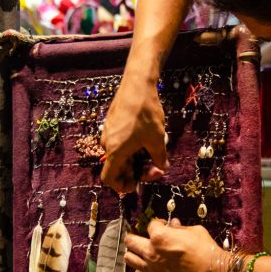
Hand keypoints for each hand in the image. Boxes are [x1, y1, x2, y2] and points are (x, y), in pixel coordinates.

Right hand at [101, 77, 168, 193]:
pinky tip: (147, 138)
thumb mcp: (157, 140)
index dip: (121, 186)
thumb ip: (159, 158)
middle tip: (155, 168)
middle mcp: (107, 144)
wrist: (137, 85)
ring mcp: (108, 133)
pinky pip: (119, 142)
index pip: (109, 178)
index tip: (135, 184)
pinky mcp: (112, 124)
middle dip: (136, 171)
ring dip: (136, 158)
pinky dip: (132, 147)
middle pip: (118, 167)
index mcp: (115, 152)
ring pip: (120, 154)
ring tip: (153, 149)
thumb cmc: (145, 114)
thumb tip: (163, 168)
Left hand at [124, 219, 221, 271]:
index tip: (164, 225)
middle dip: (135, 237)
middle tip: (141, 238)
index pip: (151, 225)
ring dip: (132, 255)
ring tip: (138, 254)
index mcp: (160, 237)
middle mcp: (151, 252)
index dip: (158, 223)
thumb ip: (180, 228)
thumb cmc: (206, 250)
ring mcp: (151, 270)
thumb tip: (173, 224)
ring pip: (130, 260)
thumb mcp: (195, 231)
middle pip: (131, 241)